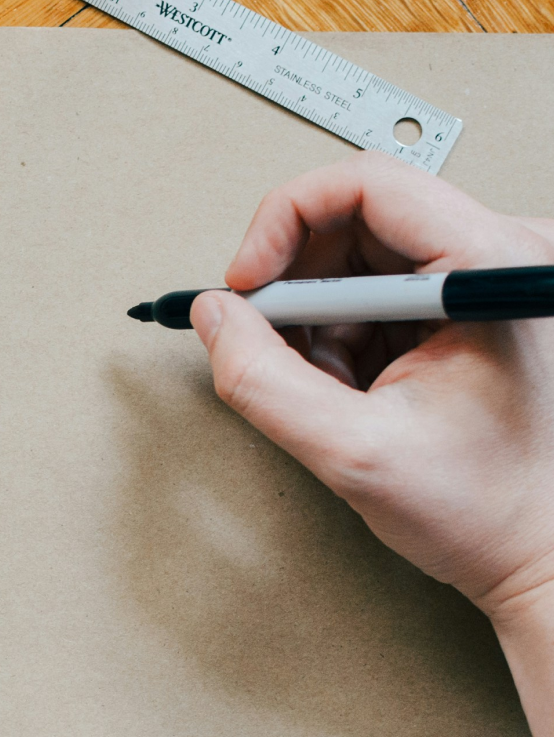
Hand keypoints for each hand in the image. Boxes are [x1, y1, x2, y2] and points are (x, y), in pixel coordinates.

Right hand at [191, 151, 553, 625]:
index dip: (283, 222)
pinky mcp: (463, 305)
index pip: (364, 185)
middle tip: (272, 344)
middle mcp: (493, 257)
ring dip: (317, 320)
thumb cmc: (487, 509)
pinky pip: (373, 291)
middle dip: (295, 285)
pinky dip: (341, 337)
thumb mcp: (351, 452)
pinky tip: (356, 387)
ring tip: (333, 386)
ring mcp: (479, 280)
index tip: (246, 281)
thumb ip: (262, 380)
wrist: (539, 551)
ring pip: (357, 257)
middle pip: (355, 216)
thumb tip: (215, 317)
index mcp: (487, 269)